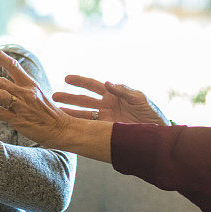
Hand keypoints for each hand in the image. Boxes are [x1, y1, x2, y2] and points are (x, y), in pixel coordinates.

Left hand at [0, 49, 71, 147]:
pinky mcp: (19, 120)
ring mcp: (22, 106)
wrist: (62, 129)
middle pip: (1, 81)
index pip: (13, 65)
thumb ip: (24, 88)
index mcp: (31, 84)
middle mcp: (26, 92)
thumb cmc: (49, 114)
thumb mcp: (39, 95)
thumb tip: (8, 83)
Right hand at [52, 76, 169, 125]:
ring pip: (83, 114)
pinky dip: (79, 126)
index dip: (79, 81)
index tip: (66, 79)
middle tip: (53, 96)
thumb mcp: (139, 98)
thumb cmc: (151, 112)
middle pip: (83, 99)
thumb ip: (123, 90)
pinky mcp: (106, 130)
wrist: (157, 133)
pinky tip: (68, 126)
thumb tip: (107, 83)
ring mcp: (105, 118)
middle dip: (69, 98)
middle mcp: (106, 105)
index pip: (92, 85)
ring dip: (70, 112)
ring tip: (55, 112)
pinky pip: (90, 127)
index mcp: (113, 94)